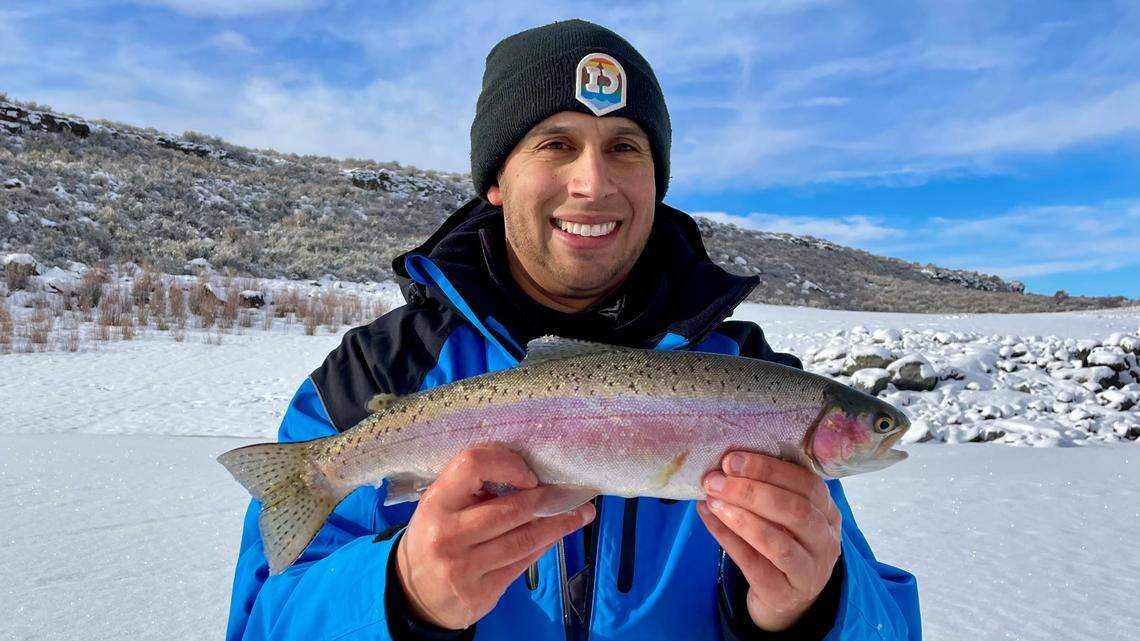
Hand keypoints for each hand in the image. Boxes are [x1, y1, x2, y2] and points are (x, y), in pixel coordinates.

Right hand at [394, 445, 595, 629]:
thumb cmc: (436, 535)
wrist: (414, 592)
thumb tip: (532, 476)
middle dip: (547, 499)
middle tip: (572, 492)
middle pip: (510, 508)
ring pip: (523, 540)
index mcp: (436, 503)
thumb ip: (475, 488)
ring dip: (558, 525)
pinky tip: (558, 535)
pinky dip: (544, 546)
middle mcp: (446, 535)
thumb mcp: (442, 505)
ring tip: (581, 514)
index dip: (507, 464)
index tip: (529, 474)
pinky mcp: (480, 593)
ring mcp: (463, 568)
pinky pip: (521, 564)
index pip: (472, 465)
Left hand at [696, 451, 841, 631]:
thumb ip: (764, 491)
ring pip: (779, 543)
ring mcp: (810, 571)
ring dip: (741, 517)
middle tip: (716, 480)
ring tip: (712, 500)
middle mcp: (826, 541)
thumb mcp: (783, 517)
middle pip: (796, 510)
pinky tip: (710, 519)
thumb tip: (722, 470)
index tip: (732, 459)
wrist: (785, 600)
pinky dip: (729, 538)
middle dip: (751, 490)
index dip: (770, 469)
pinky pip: (755, 564)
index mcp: (828, 513)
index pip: (808, 484)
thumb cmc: (782, 544)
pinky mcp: (785, 594)